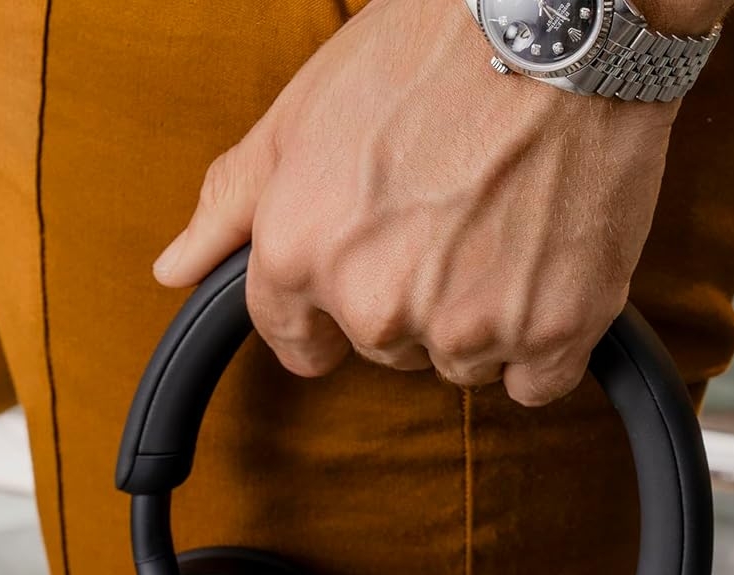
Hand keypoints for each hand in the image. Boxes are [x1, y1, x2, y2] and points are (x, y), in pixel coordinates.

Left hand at [152, 0, 681, 405]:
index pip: (296, 341)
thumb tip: (174, 268)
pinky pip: (534, 380)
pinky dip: (544, 339)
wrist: (558, 25)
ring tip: (504, 224)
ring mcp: (468, 326)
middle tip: (450, 213)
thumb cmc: (430, 52)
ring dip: (481, 315)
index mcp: (301, 255)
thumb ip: (232, 203)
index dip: (326, 312)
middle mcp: (376, 305)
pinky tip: (547, 267)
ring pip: (463, 362)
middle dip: (412, 298)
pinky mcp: (552, 332)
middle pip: (387, 348)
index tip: (361, 279)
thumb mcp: (302, 112)